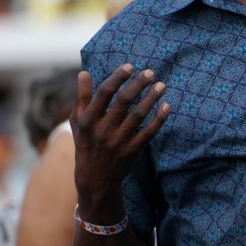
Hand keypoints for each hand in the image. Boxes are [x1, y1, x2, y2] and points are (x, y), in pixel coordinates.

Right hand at [72, 65, 169, 204]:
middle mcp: (103, 129)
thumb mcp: (78, 122)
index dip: (118, 77)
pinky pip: (149, 131)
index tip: (130, 66)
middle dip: (138, 84)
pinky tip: (166, 106)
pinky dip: (159, 118)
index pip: (104, 93)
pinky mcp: (133, 150)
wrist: (95, 179)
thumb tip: (84, 72)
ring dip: (151, 98)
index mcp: (89, 120)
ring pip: (138, 115)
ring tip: (161, 85)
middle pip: (124, 101)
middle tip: (151, 72)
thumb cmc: (86, 144)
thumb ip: (82, 97)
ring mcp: (119, 140)